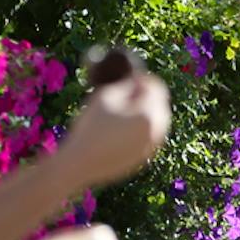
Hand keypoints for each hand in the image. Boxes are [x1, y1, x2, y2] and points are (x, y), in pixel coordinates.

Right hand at [62, 72, 171, 187]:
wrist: (80, 163)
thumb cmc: (92, 126)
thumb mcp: (107, 96)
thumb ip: (127, 84)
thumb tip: (138, 80)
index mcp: (151, 113)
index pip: (156, 87)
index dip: (142, 78)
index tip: (129, 75)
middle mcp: (158, 130)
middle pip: (158, 104)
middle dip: (145, 95)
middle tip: (127, 90)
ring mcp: (153, 145)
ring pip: (155, 120)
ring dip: (144, 111)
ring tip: (122, 108)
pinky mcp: (144, 157)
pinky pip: (147, 135)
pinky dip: (139, 127)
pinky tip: (121, 126)